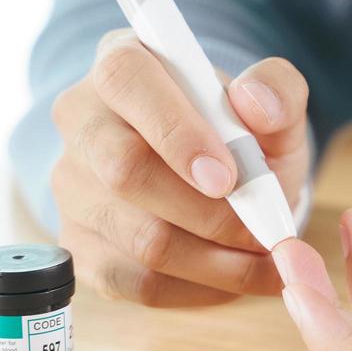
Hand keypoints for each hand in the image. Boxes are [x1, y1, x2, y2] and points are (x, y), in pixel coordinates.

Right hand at [50, 29, 309, 305]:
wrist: (222, 174)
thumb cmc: (240, 131)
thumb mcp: (272, 102)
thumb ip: (278, 90)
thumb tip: (254, 103)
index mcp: (122, 62)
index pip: (125, 80)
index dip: (175, 132)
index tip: (227, 177)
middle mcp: (82, 120)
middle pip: (124, 171)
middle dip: (208, 212)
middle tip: (265, 230)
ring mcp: (73, 187)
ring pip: (138, 237)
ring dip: (217, 259)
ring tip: (268, 256)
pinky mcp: (81, 246)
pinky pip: (138, 282)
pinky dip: (200, 288)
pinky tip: (239, 277)